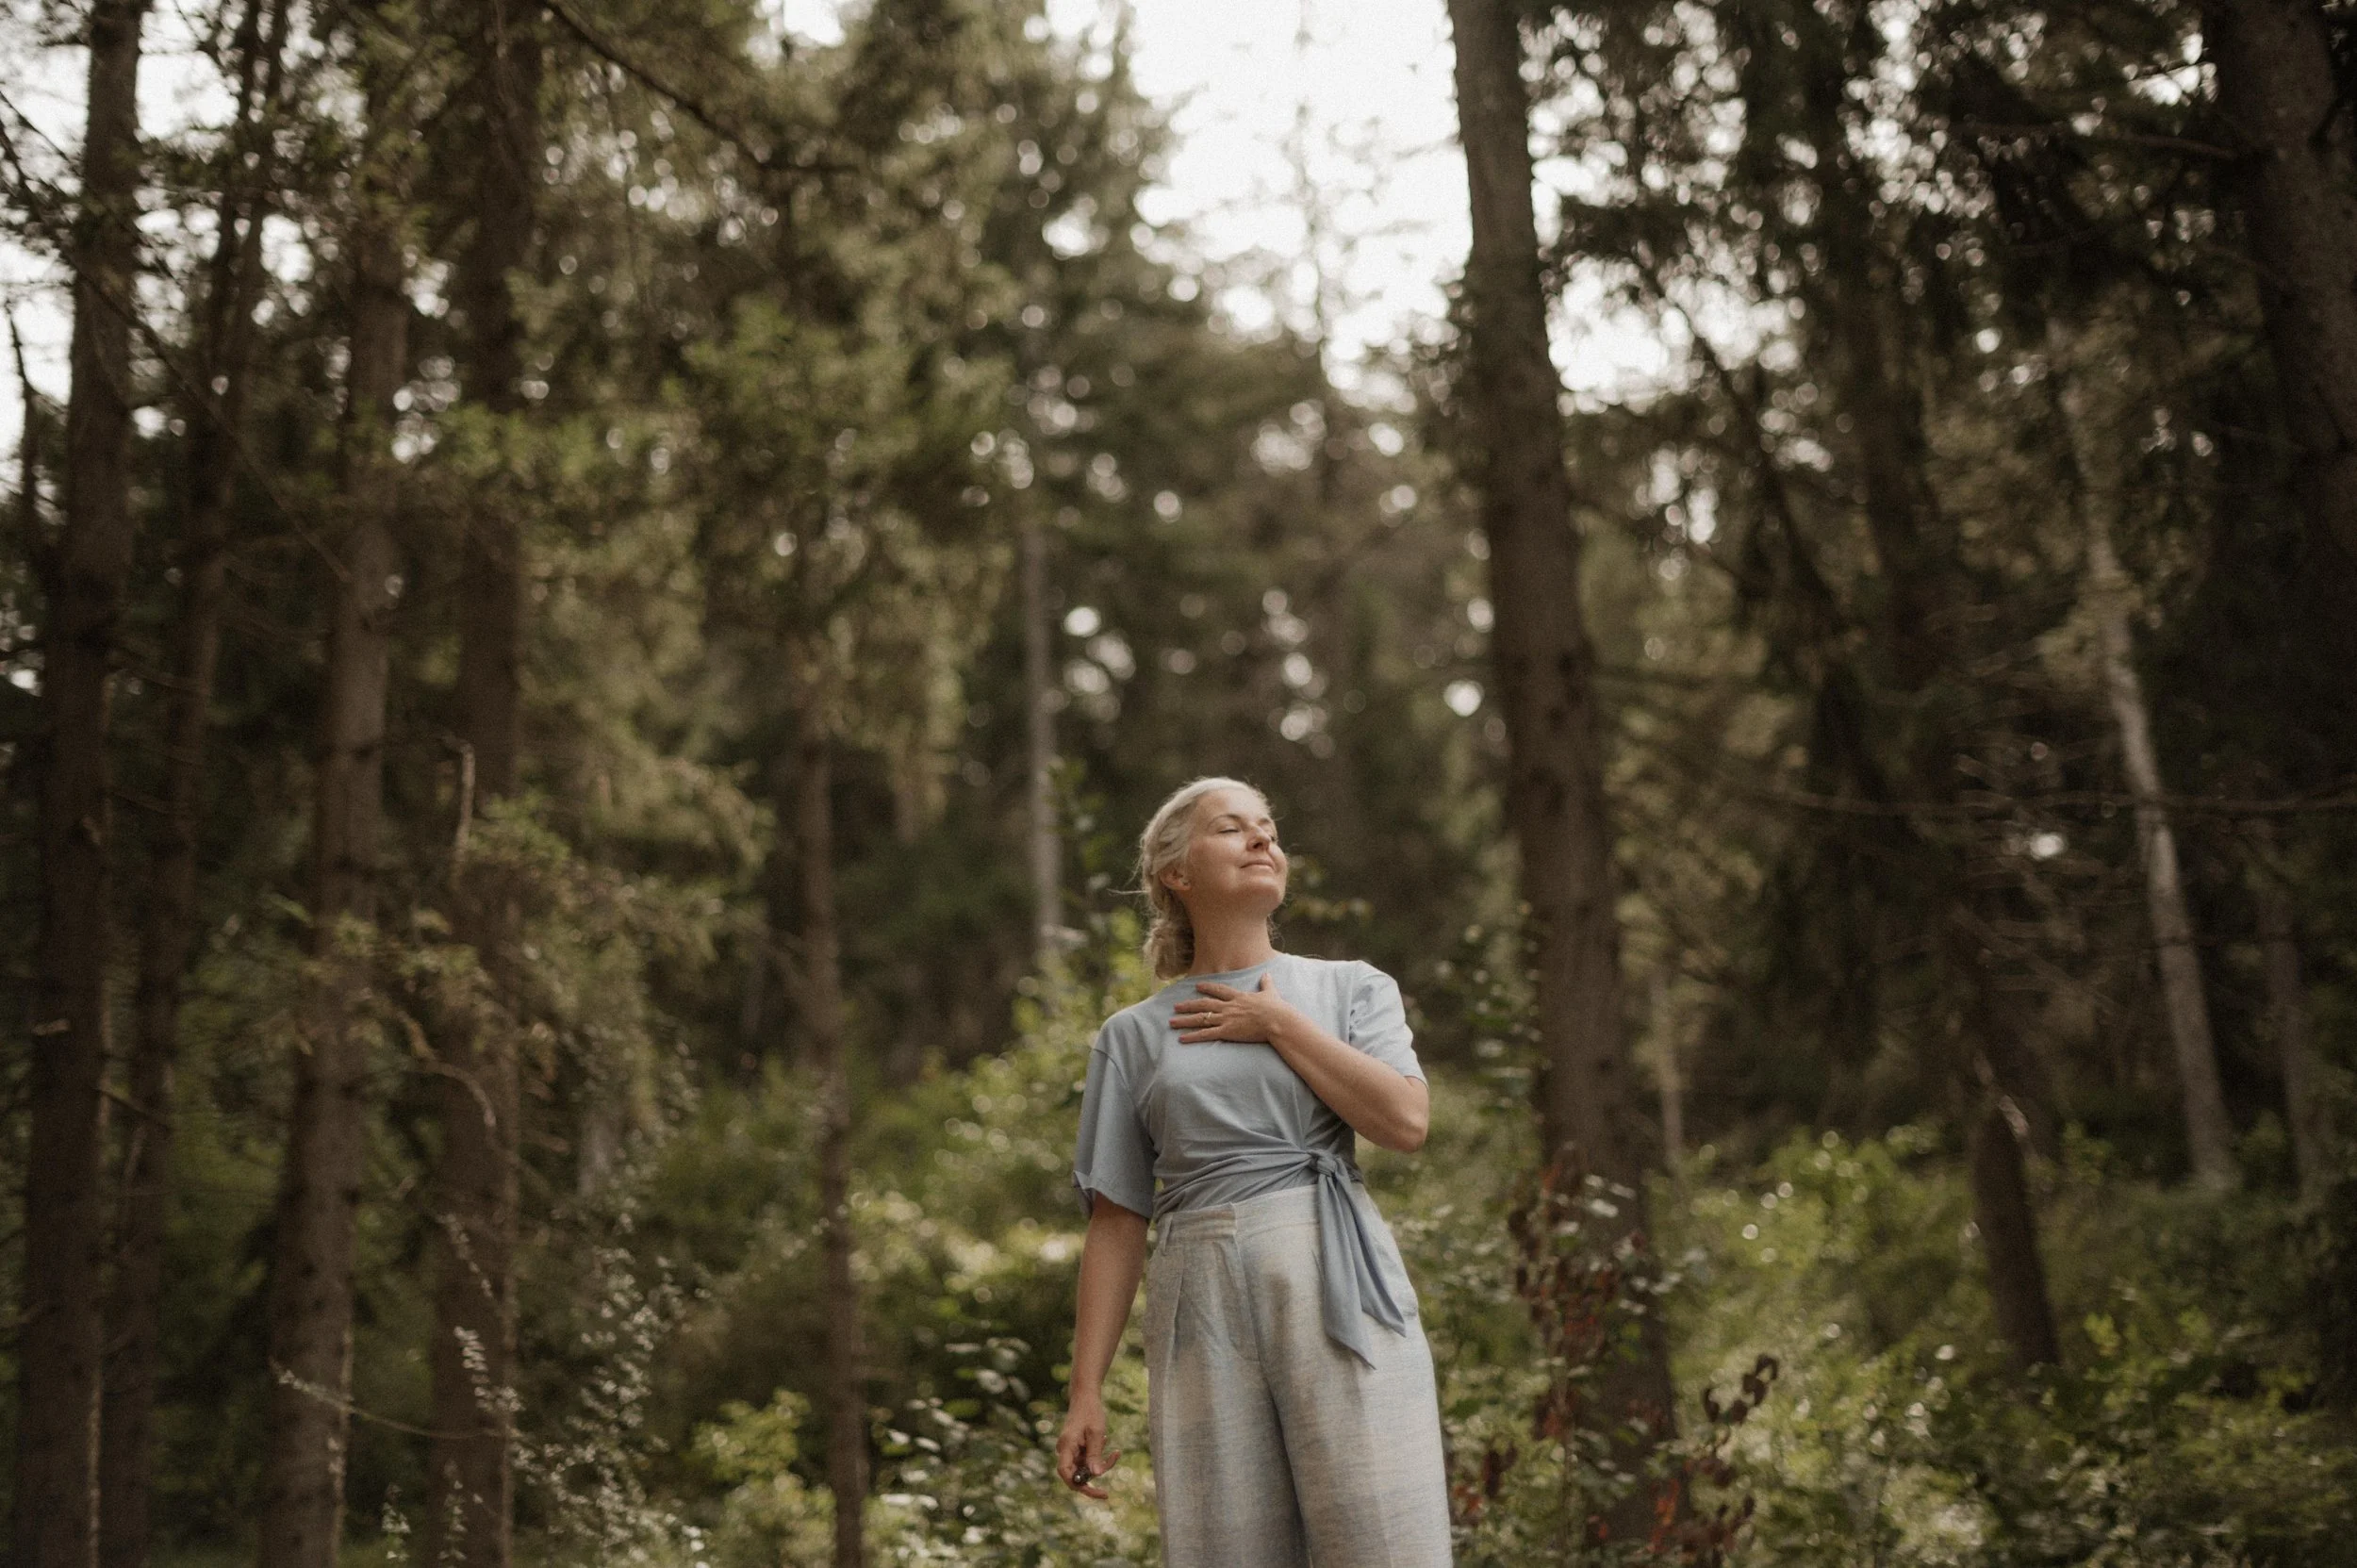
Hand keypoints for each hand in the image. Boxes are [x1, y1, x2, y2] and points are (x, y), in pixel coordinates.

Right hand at [1056, 1391, 1121, 1497]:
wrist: (1085, 1396)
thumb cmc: (1090, 1411)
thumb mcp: (1096, 1432)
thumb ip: (1095, 1454)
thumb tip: (1096, 1475)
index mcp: (1066, 1446)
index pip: (1065, 1473)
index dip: (1079, 1486)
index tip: (1096, 1492)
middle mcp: (1065, 1450)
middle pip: (1076, 1474)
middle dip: (1094, 1477)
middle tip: (1108, 1487)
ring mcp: (1070, 1450)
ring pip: (1084, 1468)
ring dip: (1100, 1464)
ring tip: (1114, 1451)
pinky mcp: (1076, 1448)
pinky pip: (1087, 1460)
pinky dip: (1098, 1456)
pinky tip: (1106, 1441)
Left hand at [1172, 972, 1297, 1044]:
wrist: (1276, 1020)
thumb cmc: (1276, 1008)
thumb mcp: (1270, 992)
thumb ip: (1266, 983)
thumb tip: (1267, 973)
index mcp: (1238, 997)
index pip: (1219, 990)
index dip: (1207, 988)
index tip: (1197, 986)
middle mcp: (1228, 1006)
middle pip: (1203, 1004)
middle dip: (1188, 1005)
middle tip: (1176, 1007)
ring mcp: (1226, 1019)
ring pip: (1200, 1019)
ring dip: (1185, 1020)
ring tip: (1171, 1022)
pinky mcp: (1226, 1031)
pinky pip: (1206, 1034)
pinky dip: (1193, 1036)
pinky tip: (1182, 1039)